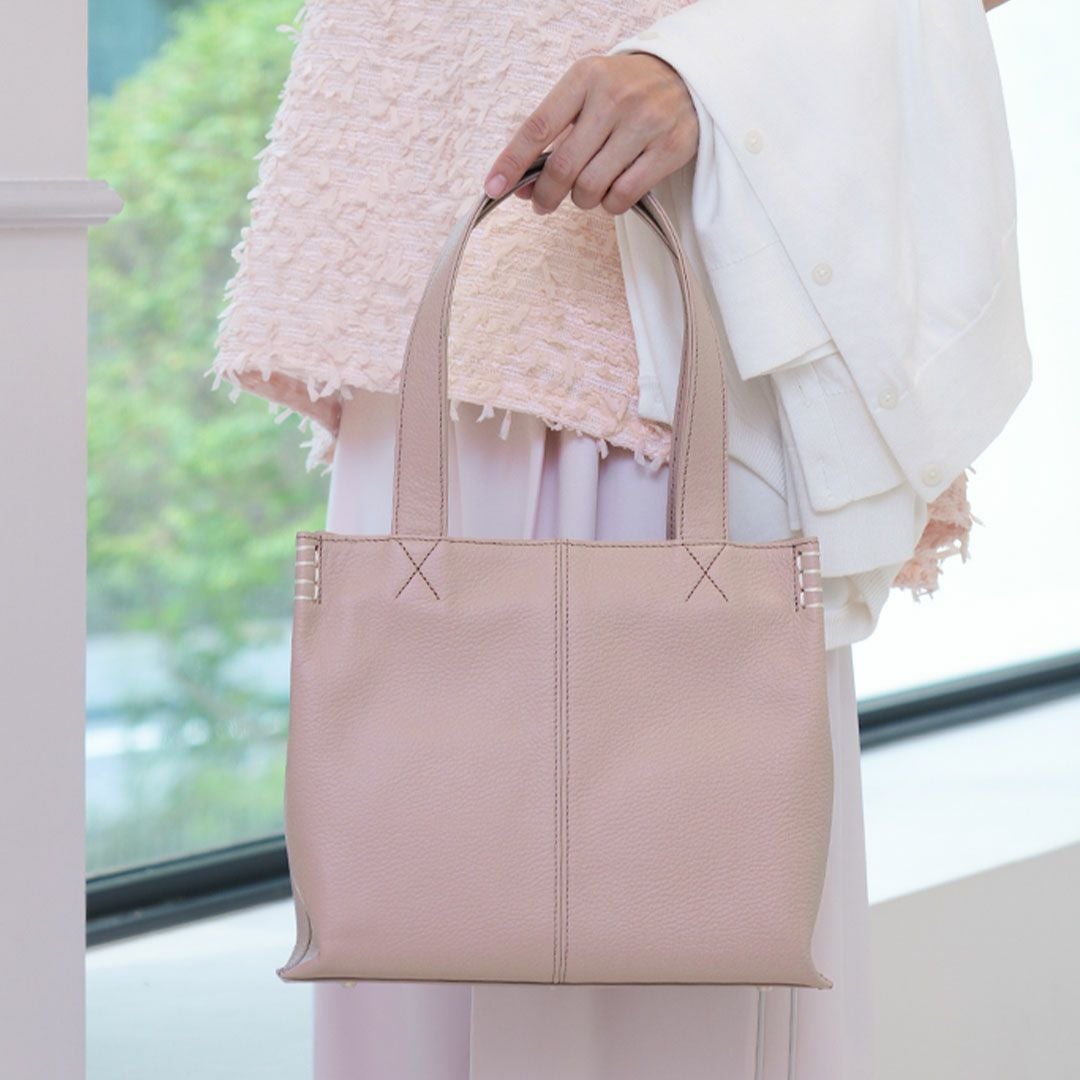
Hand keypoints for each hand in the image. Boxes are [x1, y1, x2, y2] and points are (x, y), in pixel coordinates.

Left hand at [482, 52, 698, 215]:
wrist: (686, 78)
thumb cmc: (625, 92)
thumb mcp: (586, 95)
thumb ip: (554, 137)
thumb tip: (519, 187)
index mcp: (585, 78)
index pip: (538, 127)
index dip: (511, 162)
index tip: (493, 188)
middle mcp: (614, 98)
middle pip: (563, 167)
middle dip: (546, 195)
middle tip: (542, 204)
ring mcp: (644, 123)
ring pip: (591, 187)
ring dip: (581, 200)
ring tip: (587, 190)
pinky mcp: (668, 149)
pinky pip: (622, 197)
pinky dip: (610, 205)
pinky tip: (612, 192)